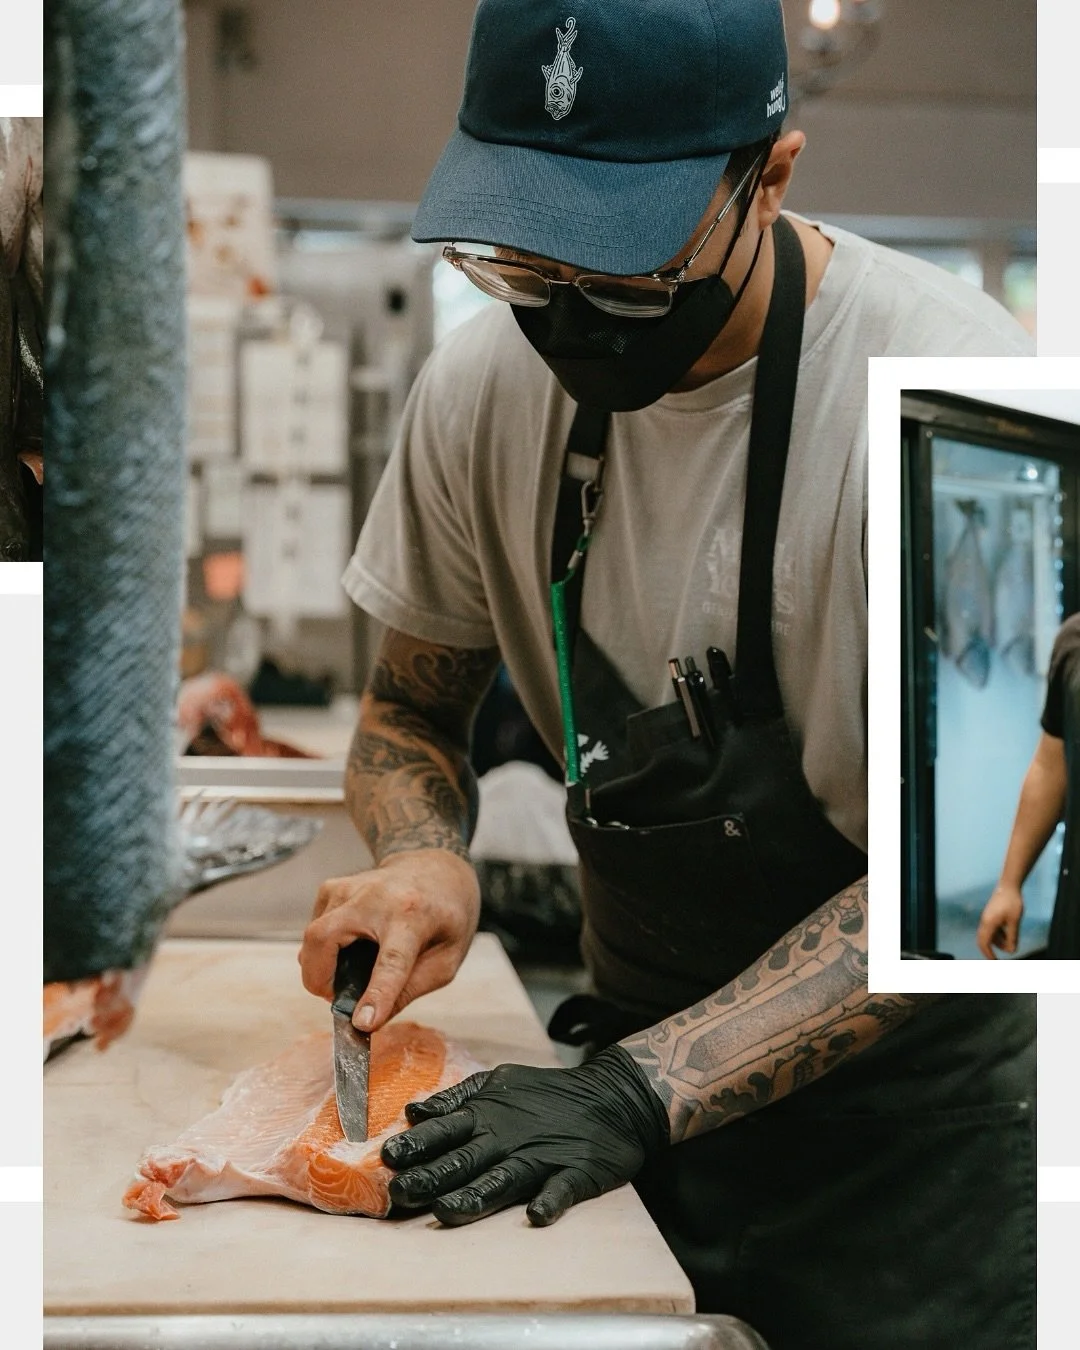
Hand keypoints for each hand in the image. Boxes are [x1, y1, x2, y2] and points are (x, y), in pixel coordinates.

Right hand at [298, 849, 480, 1029]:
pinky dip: (324, 950)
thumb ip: (409, 989)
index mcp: (413, 914)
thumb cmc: (445, 915)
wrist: (436, 867)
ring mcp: (348, 888)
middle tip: (337, 999)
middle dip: (317, 979)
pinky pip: (314, 930)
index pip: (391, 960)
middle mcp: (375, 896)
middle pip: (324, 938)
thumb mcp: (446, 959)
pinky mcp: (331, 888)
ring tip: (352, 972)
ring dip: (323, 967)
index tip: (361, 1023)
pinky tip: (350, 947)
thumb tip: (368, 1021)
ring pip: (313, 937)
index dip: (376, 994)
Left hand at [380, 1045, 669, 1226]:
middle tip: (399, 1193)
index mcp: (488, 1115)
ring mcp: (541, 1157)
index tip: (387, 1159)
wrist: (611, 1097)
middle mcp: (507, 1138)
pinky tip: (537, 1214)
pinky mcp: (575, 1173)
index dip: (415, 1146)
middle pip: (463, 1160)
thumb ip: (457, 1099)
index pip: (443, 1132)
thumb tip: (415, 1111)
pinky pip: (561, 1190)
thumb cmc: (548, 1094)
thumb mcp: (500, 1082)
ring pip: (502, 1180)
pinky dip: (550, 1201)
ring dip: (475, 1196)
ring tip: (448, 1211)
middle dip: (430, 1177)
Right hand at [976, 883, 1023, 958]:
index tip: (995, 962)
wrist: (1008, 886)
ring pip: (988, 935)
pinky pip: (991, 929)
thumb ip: (1013, 936)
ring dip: (997, 942)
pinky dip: (998, 935)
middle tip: (997, 959)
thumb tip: (1011, 951)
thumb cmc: (1012, 902)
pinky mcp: (990, 915)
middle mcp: (985, 921)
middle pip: (982, 940)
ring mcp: (986, 918)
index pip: (984, 943)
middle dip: (989, 950)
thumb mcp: (1015, 921)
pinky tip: (1008, 934)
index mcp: (989, 923)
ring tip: (1010, 944)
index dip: (989, 954)